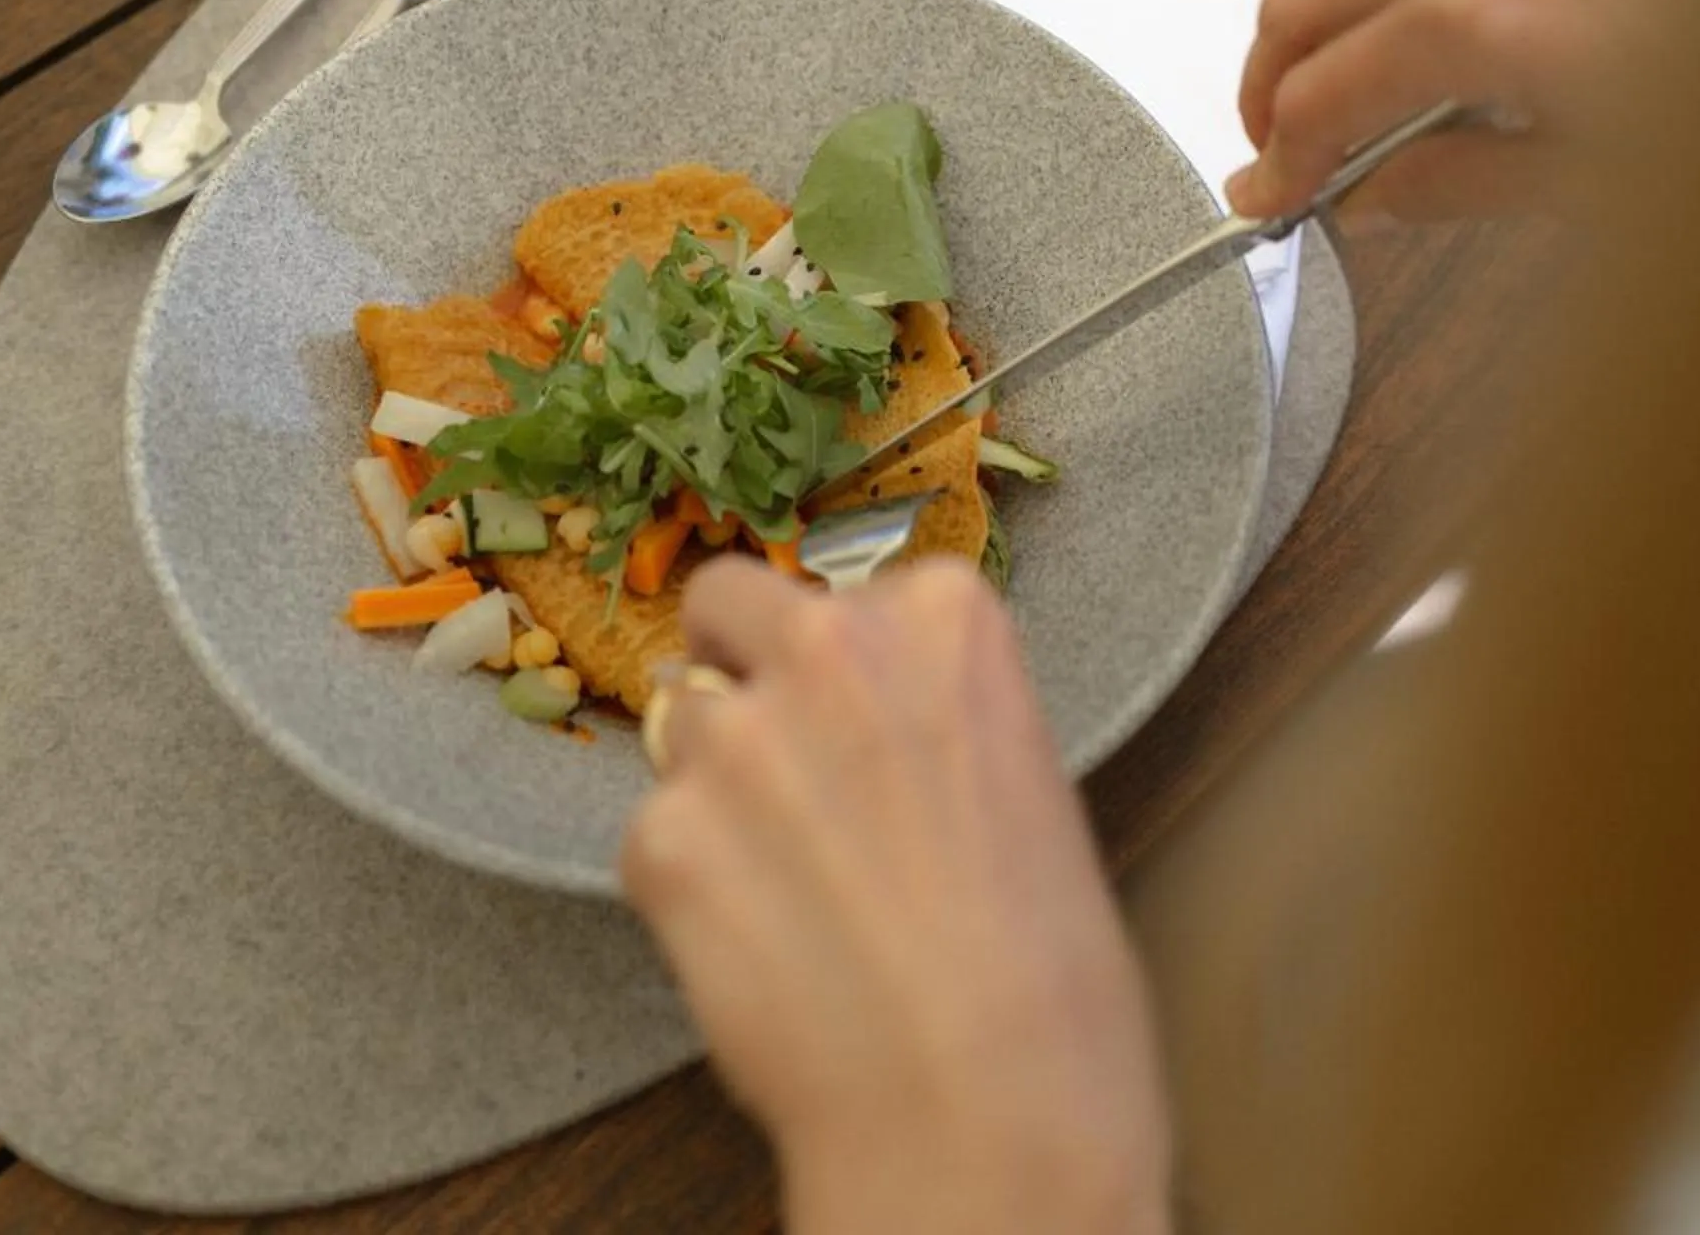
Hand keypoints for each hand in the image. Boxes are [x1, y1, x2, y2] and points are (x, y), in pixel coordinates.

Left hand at [622, 560, 1171, 1234]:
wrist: (985, 1112)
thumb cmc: (1048, 980)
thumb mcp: (1026, 788)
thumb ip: (933, 722)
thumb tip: (872, 736)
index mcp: (944, 621)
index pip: (851, 588)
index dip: (844, 658)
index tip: (863, 719)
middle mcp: (830, 649)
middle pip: (726, 602)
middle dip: (738, 664)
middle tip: (776, 761)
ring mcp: (734, 740)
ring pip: (680, 726)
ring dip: (713, 789)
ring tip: (788, 892)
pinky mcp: (661, 838)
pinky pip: (650, 836)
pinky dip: (688, 889)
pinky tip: (760, 953)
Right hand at [1227, 0, 1699, 223]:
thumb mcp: (1595, 187)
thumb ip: (1456, 186)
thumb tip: (1375, 195)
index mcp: (1478, 14)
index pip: (1316, 92)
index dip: (1279, 161)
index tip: (1273, 201)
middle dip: (1277, 86)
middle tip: (1288, 157)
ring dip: (1355, 33)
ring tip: (1380, 121)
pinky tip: (1471, 58)